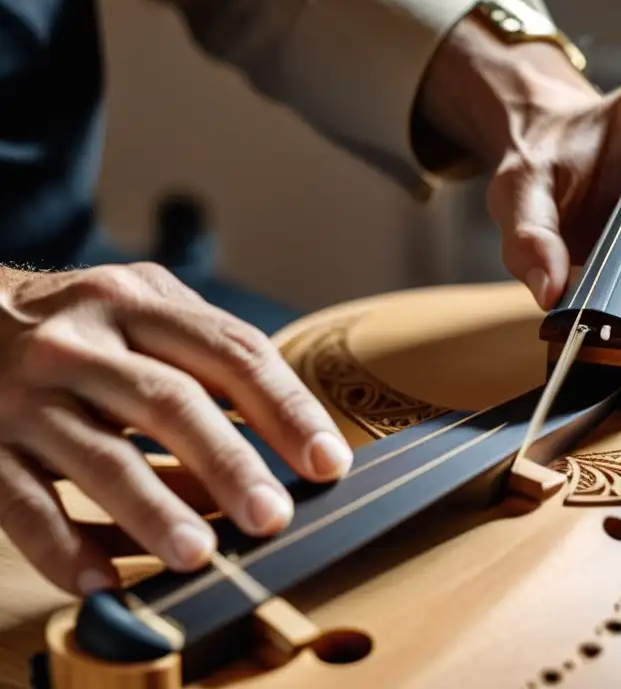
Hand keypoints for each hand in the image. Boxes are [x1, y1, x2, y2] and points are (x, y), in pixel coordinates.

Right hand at [0, 263, 351, 594]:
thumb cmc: (80, 329)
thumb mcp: (141, 314)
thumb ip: (206, 364)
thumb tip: (283, 450)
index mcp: (138, 302)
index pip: (231, 352)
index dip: (286, 408)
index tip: (328, 461)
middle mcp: (82, 341)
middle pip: (171, 402)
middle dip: (229, 463)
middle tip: (273, 517)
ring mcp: (26, 394)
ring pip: (100, 457)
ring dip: (154, 510)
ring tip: (200, 555)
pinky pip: (23, 504)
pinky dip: (64, 547)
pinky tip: (105, 581)